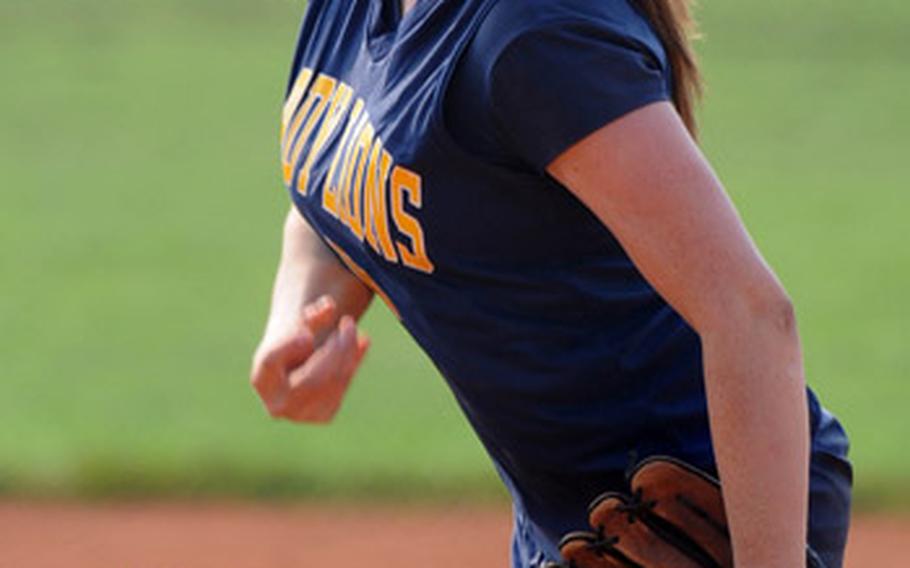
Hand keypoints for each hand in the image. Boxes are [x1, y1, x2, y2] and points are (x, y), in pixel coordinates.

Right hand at [250, 295, 369, 422]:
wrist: (301, 371)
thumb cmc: (296, 343)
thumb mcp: (300, 324)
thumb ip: (313, 314)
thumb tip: (327, 307)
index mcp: (261, 379)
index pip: (271, 362)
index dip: (288, 347)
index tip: (307, 333)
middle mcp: (277, 404)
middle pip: (310, 379)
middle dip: (335, 349)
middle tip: (348, 322)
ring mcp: (301, 415)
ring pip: (330, 385)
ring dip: (348, 354)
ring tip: (356, 331)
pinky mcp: (323, 416)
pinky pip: (342, 389)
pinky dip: (354, 364)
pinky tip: (363, 342)